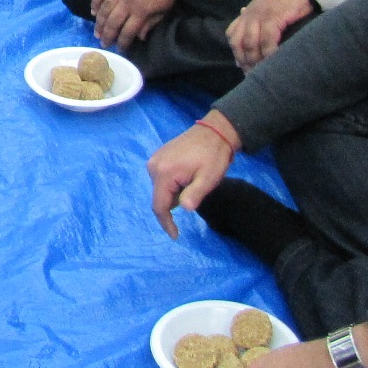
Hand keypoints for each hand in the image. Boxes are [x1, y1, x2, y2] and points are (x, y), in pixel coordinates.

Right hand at [91, 0, 181, 49]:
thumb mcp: (164, 8)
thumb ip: (151, 23)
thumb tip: (140, 37)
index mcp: (141, 11)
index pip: (128, 32)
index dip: (122, 43)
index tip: (119, 49)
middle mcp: (127, 2)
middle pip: (113, 23)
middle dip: (107, 36)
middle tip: (104, 44)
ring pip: (104, 9)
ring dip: (99, 22)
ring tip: (97, 32)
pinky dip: (94, 1)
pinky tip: (92, 11)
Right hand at [144, 115, 238, 238]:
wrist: (214, 131)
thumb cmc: (213, 156)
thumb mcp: (208, 179)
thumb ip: (194, 194)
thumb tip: (184, 209)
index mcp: (164, 173)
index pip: (159, 206)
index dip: (166, 223)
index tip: (175, 236)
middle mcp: (153, 166)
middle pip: (159, 197)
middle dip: (175, 203)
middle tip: (196, 193)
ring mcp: (155, 160)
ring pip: (161, 188)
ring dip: (174, 192)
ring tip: (194, 182)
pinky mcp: (159, 156)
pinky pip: (162, 178)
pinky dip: (173, 184)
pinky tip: (188, 176)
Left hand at [226, 0, 314, 69]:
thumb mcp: (269, 7)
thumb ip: (260, 20)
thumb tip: (254, 40)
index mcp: (247, 12)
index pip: (232, 35)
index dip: (236, 52)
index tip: (242, 66)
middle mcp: (249, 14)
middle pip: (238, 42)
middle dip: (244, 60)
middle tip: (253, 75)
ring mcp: (259, 15)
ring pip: (250, 43)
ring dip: (255, 60)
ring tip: (263, 73)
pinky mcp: (273, 17)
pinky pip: (267, 40)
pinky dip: (269, 53)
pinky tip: (274, 61)